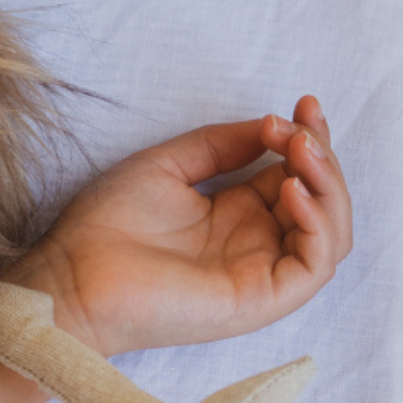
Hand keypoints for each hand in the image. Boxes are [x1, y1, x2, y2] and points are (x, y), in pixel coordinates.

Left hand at [7, 96, 352, 356]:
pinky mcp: (260, 299)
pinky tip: (289, 189)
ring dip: (328, 186)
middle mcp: (255, 244)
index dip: (309, 138)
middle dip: (321, 155)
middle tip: (298, 124)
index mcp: (235, 215)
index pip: (296, 175)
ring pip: (330, 234)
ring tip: (299, 150)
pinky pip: (314, 266)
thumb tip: (272, 125)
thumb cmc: (104, 225)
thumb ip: (220, 145)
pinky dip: (317, 224)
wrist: (71, 275)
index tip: (303, 102)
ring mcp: (260, 273)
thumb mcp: (167, 165)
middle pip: (322, 201)